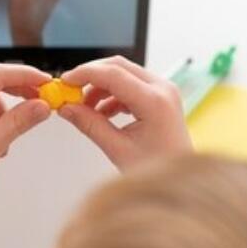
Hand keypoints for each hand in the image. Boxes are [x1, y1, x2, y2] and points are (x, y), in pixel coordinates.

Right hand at [58, 56, 191, 170]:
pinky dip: (111, 93)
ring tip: (84, 107)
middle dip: (90, 75)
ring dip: (100, 85)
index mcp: (155, 102)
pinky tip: (101, 112)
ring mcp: (163, 90)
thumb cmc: (159, 169)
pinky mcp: (160, 96)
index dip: (84, 74)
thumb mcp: (118, 148)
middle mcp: (162, 89)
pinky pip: (130, 83)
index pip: (112, 74)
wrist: (181, 181)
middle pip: (118, 66)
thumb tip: (67, 108)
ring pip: (123, 73)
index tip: (65, 81)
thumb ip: (90, 124)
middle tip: (70, 89)